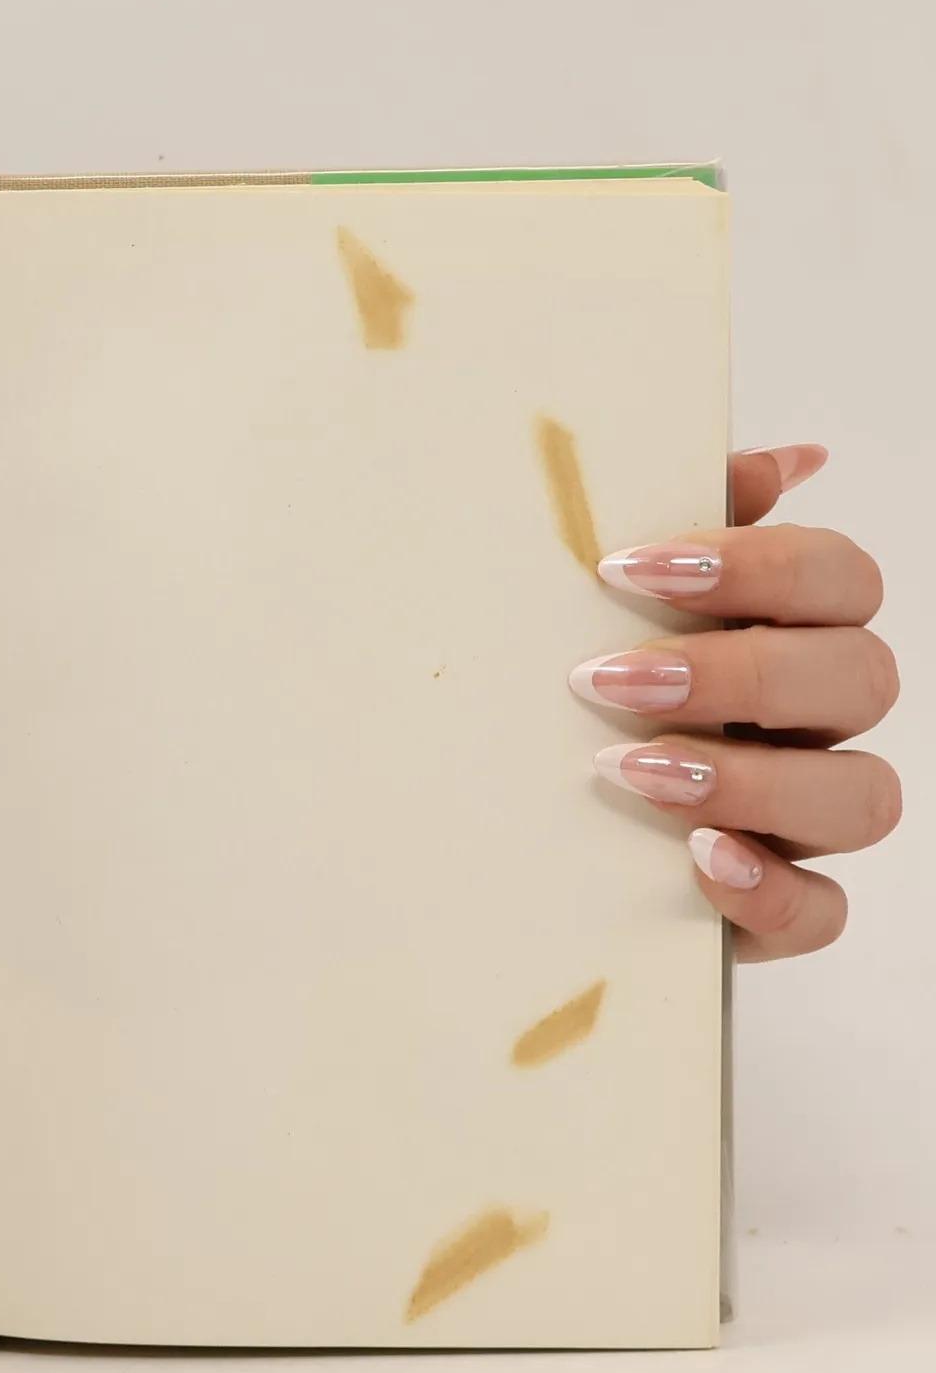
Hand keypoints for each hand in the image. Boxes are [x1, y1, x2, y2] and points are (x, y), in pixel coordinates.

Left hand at [573, 444, 897, 960]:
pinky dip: (768, 888)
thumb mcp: (603, 612)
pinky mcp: (777, 911)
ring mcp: (805, 823)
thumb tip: (783, 460)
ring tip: (631, 770)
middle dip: (738, 672)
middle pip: (863, 678)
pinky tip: (698, 857)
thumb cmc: (571, 700)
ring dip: (750, 778)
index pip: (840, 579)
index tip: (625, 571)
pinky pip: (822, 912)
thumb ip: (682, 524)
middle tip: (608, 679)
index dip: (755, 565)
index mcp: (792, 636)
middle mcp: (816, 726)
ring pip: (862, 796)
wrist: (509, 834)